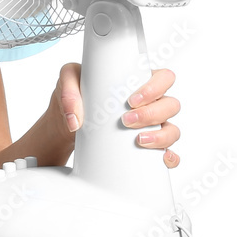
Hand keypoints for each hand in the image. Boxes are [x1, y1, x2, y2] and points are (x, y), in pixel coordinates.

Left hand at [48, 63, 181, 167]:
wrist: (65, 124)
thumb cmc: (74, 94)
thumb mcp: (67, 80)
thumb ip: (69, 91)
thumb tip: (75, 119)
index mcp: (137, 80)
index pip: (162, 78)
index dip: (154, 88)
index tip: (131, 100)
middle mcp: (149, 102)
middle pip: (170, 105)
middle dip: (152, 114)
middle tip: (126, 120)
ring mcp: (151, 125)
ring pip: (172, 129)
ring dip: (161, 136)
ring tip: (138, 140)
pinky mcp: (147, 146)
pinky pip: (168, 153)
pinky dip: (168, 157)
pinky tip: (160, 158)